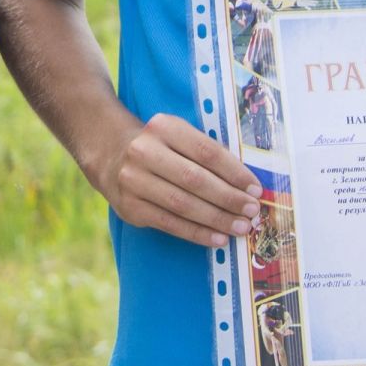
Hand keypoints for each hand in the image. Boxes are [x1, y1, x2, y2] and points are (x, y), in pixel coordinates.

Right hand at [97, 112, 260, 247]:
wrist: (110, 154)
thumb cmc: (160, 147)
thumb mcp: (178, 136)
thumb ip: (207, 155)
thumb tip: (247, 187)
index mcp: (163, 128)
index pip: (206, 152)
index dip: (235, 173)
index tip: (256, 189)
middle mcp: (144, 151)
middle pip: (195, 180)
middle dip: (229, 199)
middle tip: (252, 211)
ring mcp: (133, 180)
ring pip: (183, 204)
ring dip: (217, 219)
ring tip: (241, 228)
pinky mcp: (130, 207)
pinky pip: (170, 224)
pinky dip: (197, 233)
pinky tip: (218, 238)